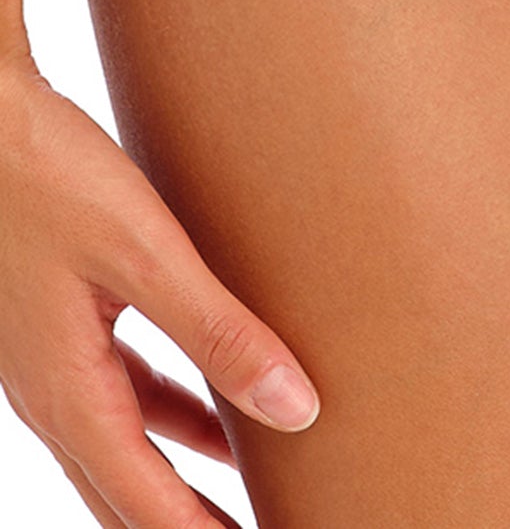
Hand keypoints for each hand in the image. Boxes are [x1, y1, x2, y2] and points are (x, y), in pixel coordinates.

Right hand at [0, 46, 319, 526]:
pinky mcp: (64, 319)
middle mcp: (53, 392)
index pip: (144, 504)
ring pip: (128, 443)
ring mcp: (52, 358)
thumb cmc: (51, 176)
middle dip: (190, 523)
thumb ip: (220, 333)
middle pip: (127, 491)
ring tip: (252, 492)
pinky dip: (178, 412)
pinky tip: (222, 404)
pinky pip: (127, 390)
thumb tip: (296, 409)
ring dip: (187, 471)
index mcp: (68, 395)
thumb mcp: (146, 255)